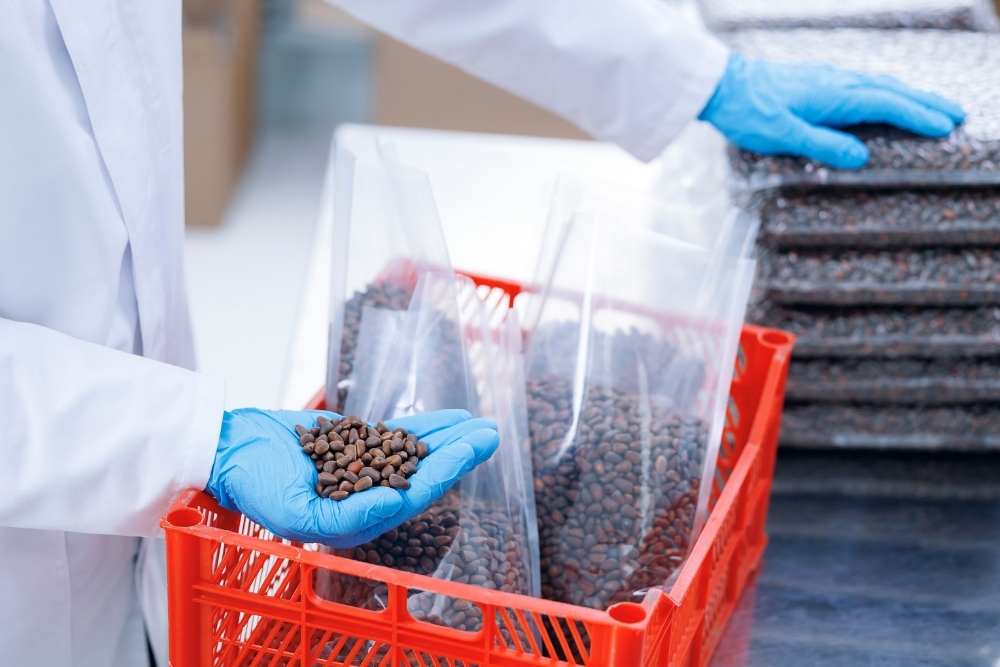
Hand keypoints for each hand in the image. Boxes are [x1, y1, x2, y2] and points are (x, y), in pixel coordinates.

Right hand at [205, 408, 498, 548]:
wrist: (230, 449)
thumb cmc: (256, 486)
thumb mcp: (297, 512)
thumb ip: (350, 516)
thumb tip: (396, 505)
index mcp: (358, 522)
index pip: (412, 496)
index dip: (444, 472)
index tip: (470, 450)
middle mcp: (367, 498)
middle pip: (424, 473)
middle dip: (459, 453)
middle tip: (491, 433)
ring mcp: (365, 469)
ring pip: (417, 452)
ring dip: (450, 438)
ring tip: (482, 423)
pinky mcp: (357, 443)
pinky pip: (399, 434)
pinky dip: (425, 425)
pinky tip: (451, 418)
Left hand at [699, 53, 965, 168]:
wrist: (721, 84)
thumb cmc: (748, 111)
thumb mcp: (782, 136)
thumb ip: (822, 145)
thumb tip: (861, 157)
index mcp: (835, 96)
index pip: (888, 105)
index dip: (918, 117)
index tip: (945, 128)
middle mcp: (838, 82)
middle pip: (892, 91)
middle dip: (925, 104)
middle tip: (956, 115)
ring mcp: (828, 78)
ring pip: (879, 85)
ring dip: (909, 96)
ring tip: (932, 107)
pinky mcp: (817, 80)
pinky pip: (863, 84)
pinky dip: (885, 91)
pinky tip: (884, 98)